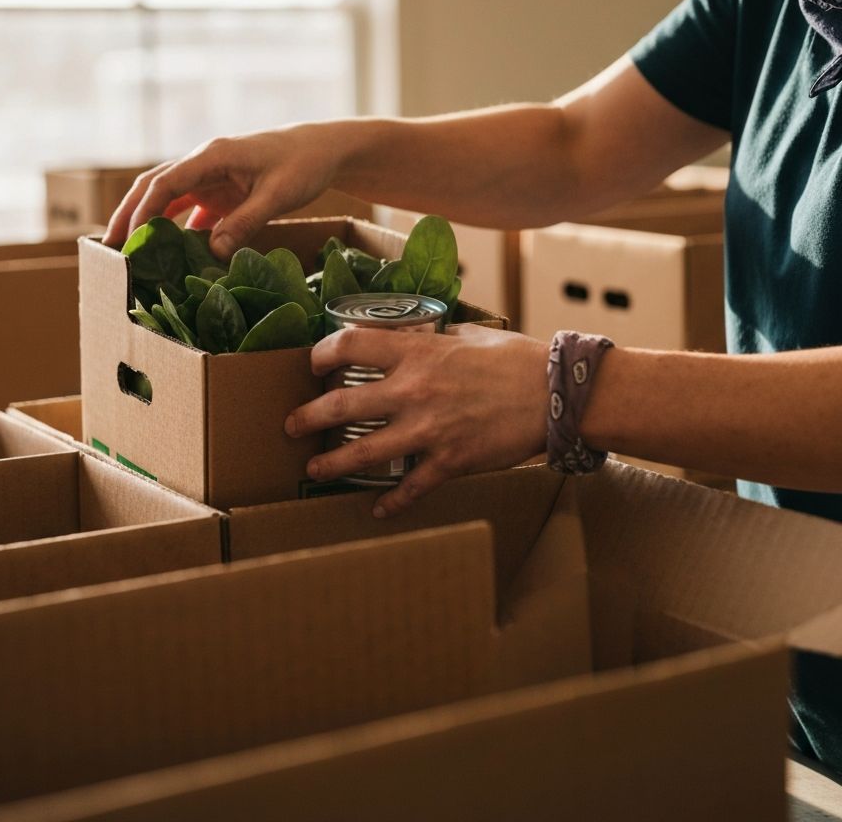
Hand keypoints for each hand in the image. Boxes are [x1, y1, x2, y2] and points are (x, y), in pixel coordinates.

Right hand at [101, 124, 342, 253]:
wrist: (323, 150)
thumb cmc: (303, 165)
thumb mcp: (277, 195)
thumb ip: (245, 222)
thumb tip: (213, 252)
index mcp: (212, 156)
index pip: (165, 182)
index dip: (143, 211)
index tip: (130, 240)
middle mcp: (204, 164)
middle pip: (154, 187)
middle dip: (129, 215)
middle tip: (108, 248)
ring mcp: (210, 177)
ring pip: (167, 198)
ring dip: (148, 223)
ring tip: (130, 255)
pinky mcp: (220, 191)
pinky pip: (190, 211)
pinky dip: (177, 231)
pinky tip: (171, 257)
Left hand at [285, 325, 549, 517]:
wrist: (556, 394)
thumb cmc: (516, 360)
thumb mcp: (468, 337)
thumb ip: (433, 342)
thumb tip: (414, 340)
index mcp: (417, 354)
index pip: (350, 345)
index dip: (322, 353)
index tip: (313, 362)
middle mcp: (413, 391)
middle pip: (342, 405)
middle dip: (308, 417)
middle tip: (291, 424)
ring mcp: (428, 430)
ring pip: (364, 452)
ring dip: (333, 463)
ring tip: (315, 468)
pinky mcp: (448, 462)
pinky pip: (410, 487)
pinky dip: (391, 502)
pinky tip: (378, 509)